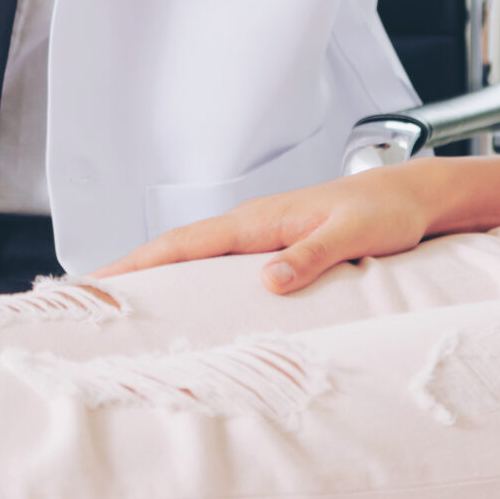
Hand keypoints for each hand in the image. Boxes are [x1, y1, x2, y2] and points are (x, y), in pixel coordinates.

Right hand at [95, 162, 450, 295]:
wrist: (414, 195)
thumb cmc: (386, 210)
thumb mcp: (352, 235)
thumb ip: (311, 256)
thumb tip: (268, 280)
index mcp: (261, 218)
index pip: (185, 242)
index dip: (139, 262)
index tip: (96, 279)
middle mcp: (254, 222)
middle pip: (177, 249)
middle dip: (131, 270)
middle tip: (85, 299)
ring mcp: (262, 233)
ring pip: (195, 255)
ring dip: (157, 274)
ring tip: (119, 303)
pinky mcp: (275, 245)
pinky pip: (219, 262)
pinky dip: (190, 276)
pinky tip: (182, 298)